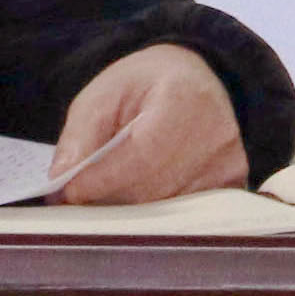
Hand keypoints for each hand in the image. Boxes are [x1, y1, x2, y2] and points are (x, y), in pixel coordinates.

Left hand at [51, 43, 246, 203]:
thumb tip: (61, 177)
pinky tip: (138, 198)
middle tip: (79, 199)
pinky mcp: (234, 185)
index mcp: (183, 99)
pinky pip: (186, 215)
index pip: (140, 155)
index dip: (102, 179)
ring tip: (107, 195)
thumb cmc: (148, 85)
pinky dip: (155, 214)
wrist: (197, 80)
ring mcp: (230, 164)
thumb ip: (81, 134)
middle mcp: (217, 135)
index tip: (69, 192)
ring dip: (129, 210)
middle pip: (154, 188)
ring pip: (167, 208)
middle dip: (109, 198)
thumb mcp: (106, 93)